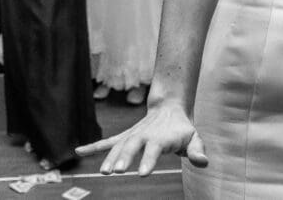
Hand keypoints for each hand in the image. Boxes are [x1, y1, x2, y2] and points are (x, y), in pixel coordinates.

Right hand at [75, 99, 206, 174]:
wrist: (168, 109)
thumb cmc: (182, 129)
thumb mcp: (195, 138)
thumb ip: (197, 150)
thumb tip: (203, 162)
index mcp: (160, 138)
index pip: (154, 149)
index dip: (148, 160)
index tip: (142, 173)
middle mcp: (142, 135)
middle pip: (131, 146)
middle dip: (124, 158)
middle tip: (118, 172)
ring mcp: (131, 135)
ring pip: (117, 146)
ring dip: (109, 158)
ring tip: (103, 172)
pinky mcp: (123, 137)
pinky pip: (106, 143)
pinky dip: (93, 147)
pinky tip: (78, 151)